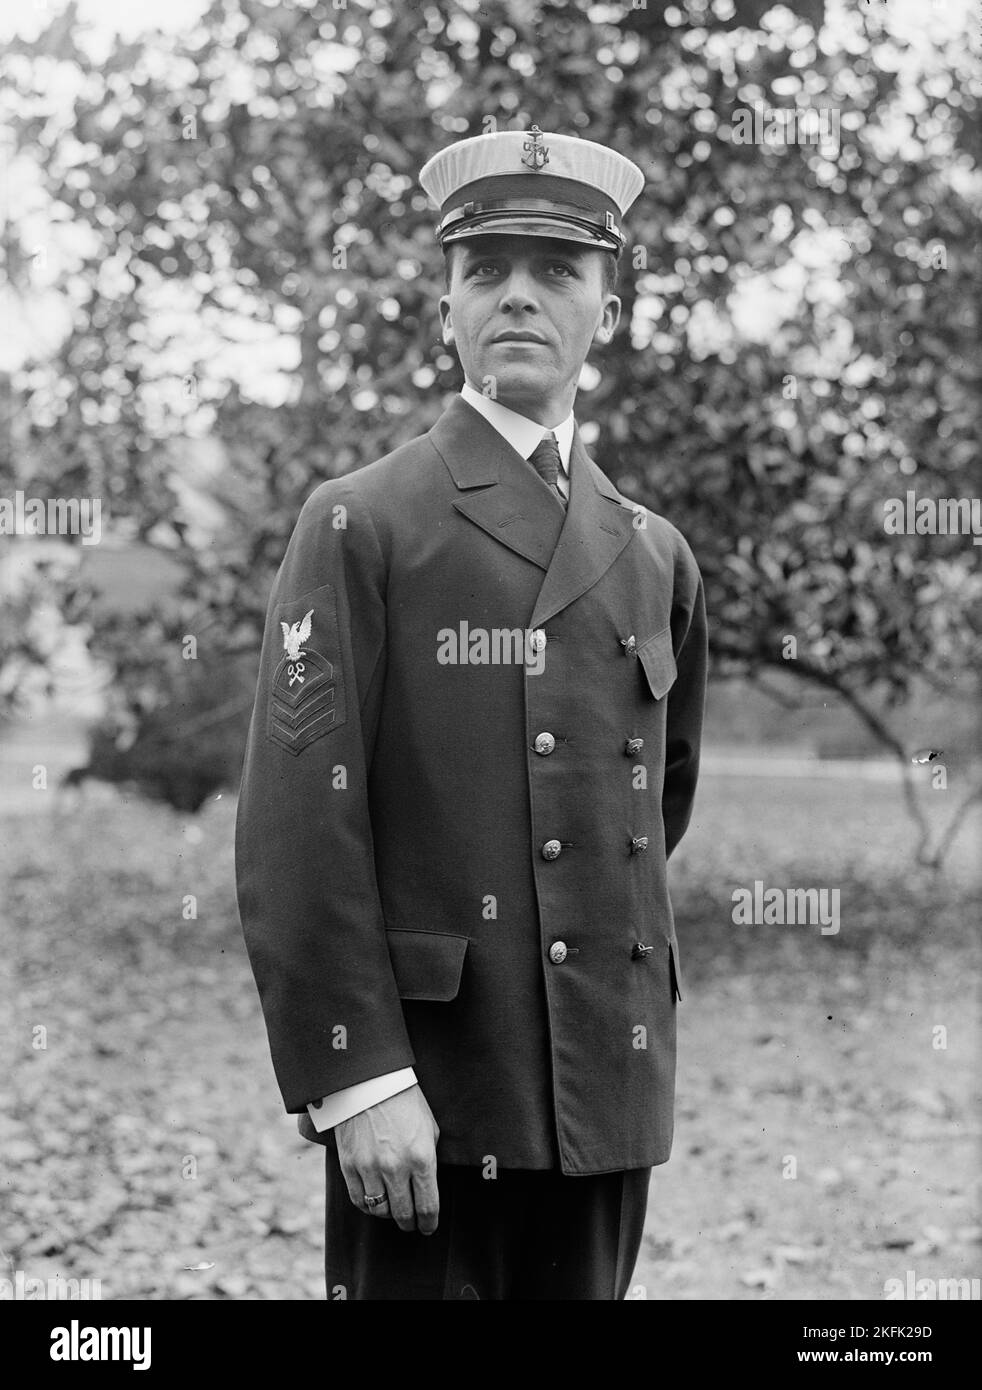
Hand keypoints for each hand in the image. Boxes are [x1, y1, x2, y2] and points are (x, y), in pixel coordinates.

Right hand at [334, 1084, 439, 1233]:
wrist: (370, 1081)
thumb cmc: (405, 1101)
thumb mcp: (429, 1128)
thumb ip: (430, 1160)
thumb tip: (428, 1187)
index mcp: (422, 1157)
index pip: (428, 1206)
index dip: (429, 1223)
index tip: (428, 1227)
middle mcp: (396, 1167)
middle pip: (403, 1214)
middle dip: (410, 1223)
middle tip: (412, 1223)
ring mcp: (370, 1167)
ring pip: (380, 1210)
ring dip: (388, 1214)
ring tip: (393, 1209)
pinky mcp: (349, 1164)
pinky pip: (359, 1200)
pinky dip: (368, 1206)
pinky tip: (374, 1201)